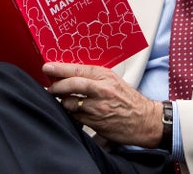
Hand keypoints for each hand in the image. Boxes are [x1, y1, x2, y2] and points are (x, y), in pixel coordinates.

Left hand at [43, 62, 161, 147]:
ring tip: (61, 100)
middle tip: (49, 88)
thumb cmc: (129, 100)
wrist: (145, 121)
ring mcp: (99, 108)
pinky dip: (71, 114)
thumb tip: (69, 74)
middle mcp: (102, 90)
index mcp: (106, 76)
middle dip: (56, 86)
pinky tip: (72, 112)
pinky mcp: (96, 123)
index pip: (78, 70)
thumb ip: (94, 77)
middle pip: (72, 85)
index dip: (60, 69)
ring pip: (70, 103)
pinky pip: (76, 117)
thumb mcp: (113, 81)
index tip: (47, 68)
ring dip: (62, 102)